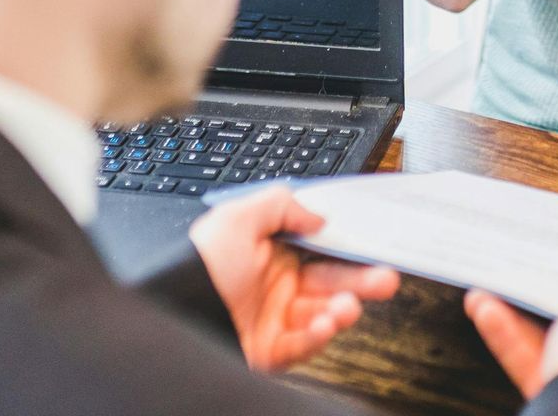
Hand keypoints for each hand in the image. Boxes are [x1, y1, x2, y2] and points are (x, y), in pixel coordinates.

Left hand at [187, 185, 398, 372]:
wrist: (171, 307)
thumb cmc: (196, 262)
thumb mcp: (237, 217)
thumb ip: (282, 205)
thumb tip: (317, 216)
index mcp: (271, 254)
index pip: (321, 251)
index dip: (348, 251)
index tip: (373, 248)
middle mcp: (275, 287)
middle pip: (330, 284)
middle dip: (361, 281)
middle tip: (386, 278)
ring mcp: (273, 320)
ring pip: (323, 315)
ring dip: (342, 310)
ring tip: (349, 306)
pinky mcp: (268, 351)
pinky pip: (303, 345)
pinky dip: (319, 335)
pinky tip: (325, 324)